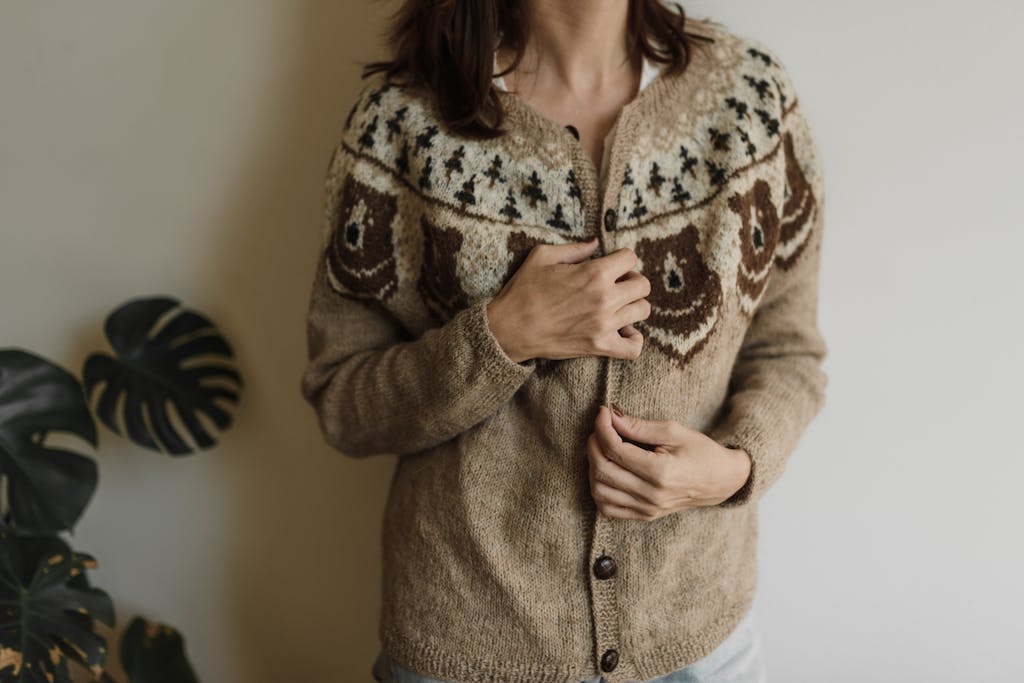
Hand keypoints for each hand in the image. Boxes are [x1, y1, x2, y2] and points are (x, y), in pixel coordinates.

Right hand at [486, 239, 650, 363]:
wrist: (510, 328)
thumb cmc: (523, 290)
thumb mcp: (542, 257)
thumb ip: (574, 248)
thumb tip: (595, 242)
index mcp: (594, 272)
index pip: (631, 258)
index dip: (621, 259)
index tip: (611, 265)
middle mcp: (605, 298)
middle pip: (642, 285)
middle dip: (631, 281)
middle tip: (616, 285)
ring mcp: (605, 324)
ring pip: (642, 311)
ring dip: (632, 306)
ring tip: (618, 307)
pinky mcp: (600, 347)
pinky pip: (634, 347)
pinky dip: (634, 339)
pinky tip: (623, 331)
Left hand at [586, 404, 751, 519]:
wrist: (721, 481)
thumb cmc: (700, 452)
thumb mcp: (673, 431)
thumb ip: (639, 426)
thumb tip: (610, 415)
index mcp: (661, 472)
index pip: (615, 450)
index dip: (602, 428)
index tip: (603, 413)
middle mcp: (651, 495)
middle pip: (603, 470)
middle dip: (593, 445)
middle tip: (600, 429)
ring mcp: (647, 509)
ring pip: (600, 491)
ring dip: (592, 466)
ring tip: (602, 448)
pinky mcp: (644, 516)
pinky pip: (608, 509)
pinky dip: (599, 490)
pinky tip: (605, 472)